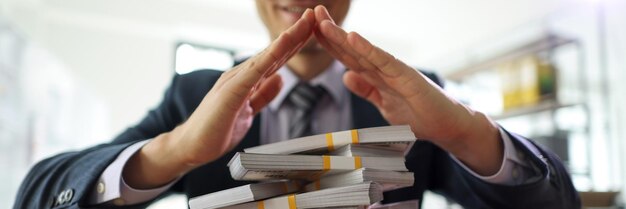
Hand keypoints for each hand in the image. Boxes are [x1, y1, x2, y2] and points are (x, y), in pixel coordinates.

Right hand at [123, 9, 316, 188]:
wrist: (190, 146)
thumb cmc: (216, 129)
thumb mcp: (249, 111)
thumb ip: (263, 94)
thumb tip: (280, 78)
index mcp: (248, 80)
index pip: (277, 58)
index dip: (296, 43)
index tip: (313, 28)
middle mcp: (242, 75)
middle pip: (275, 51)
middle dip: (297, 33)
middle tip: (314, 14)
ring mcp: (236, 81)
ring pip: (267, 56)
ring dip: (287, 39)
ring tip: (304, 24)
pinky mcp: (231, 92)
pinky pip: (255, 72)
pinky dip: (270, 57)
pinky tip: (283, 45)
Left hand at [313, 6, 502, 174]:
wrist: (447, 126)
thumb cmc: (420, 115)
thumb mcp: (383, 104)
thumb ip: (366, 89)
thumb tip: (346, 76)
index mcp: (376, 76)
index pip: (347, 57)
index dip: (329, 44)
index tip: (311, 30)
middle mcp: (383, 68)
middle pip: (351, 49)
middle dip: (331, 32)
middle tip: (313, 12)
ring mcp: (394, 70)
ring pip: (363, 51)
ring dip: (342, 36)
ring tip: (324, 22)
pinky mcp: (406, 76)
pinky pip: (383, 61)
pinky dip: (367, 49)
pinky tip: (353, 38)